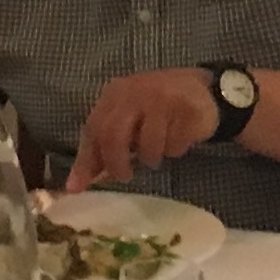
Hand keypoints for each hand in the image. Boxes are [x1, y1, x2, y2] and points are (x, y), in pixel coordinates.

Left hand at [67, 68, 221, 189]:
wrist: (205, 91)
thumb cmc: (157, 110)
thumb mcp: (126, 123)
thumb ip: (102, 149)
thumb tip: (74, 186)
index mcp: (115, 94)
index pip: (93, 129)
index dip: (86, 160)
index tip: (79, 188)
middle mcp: (135, 91)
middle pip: (113, 136)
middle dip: (117, 164)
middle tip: (126, 177)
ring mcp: (162, 98)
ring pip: (148, 145)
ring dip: (153, 157)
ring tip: (159, 150)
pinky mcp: (187, 108)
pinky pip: (175, 144)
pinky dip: (176, 150)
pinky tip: (179, 139)